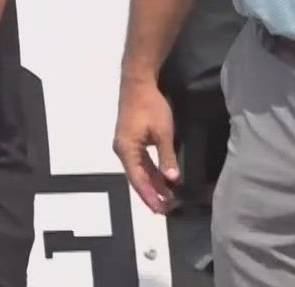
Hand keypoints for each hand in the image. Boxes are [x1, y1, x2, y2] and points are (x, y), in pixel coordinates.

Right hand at [113, 76, 180, 214]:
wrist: (138, 83)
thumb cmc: (150, 107)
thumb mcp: (163, 133)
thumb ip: (166, 157)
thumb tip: (172, 179)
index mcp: (127, 150)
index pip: (138, 180)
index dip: (150, 196)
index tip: (161, 210)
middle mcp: (122, 150)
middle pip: (136, 178)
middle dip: (151, 194)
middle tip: (166, 209)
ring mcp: (125, 145)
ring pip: (139, 170)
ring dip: (152, 184)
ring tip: (166, 198)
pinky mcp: (131, 140)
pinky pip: (140, 162)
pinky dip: (151, 172)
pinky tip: (162, 179)